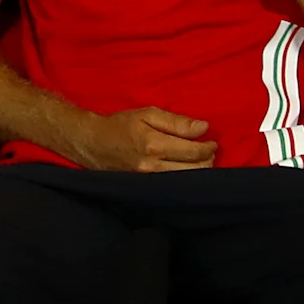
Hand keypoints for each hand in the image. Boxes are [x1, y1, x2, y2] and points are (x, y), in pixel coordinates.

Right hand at [65, 104, 216, 172]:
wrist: (91, 143)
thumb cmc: (119, 125)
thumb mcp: (147, 114)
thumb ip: (176, 121)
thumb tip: (203, 128)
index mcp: (154, 145)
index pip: (194, 152)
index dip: (209, 146)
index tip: (211, 140)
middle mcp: (153, 166)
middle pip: (195, 170)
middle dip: (208, 159)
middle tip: (207, 149)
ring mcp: (150, 181)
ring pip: (187, 181)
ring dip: (199, 170)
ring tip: (197, 159)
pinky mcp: (147, 189)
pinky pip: (175, 187)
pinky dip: (185, 179)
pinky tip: (185, 170)